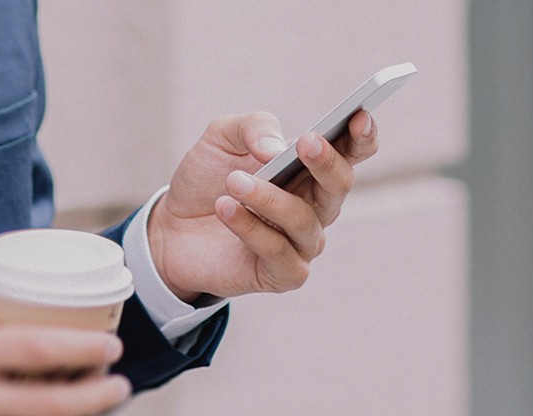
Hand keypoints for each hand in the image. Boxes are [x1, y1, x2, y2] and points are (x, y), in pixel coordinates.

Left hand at [150, 111, 380, 300]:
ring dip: (269, 198)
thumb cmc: (207, 179)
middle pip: (339, 185)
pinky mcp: (283, 274)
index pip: (352, 152)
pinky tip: (226, 210)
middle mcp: (316, 205)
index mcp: (311, 168)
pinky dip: (251, 229)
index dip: (362, 136)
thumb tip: (277, 149)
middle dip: (326, 162)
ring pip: (303, 220)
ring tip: (233, 182)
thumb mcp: (222, 137)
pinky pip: (278, 252)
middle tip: (304, 143)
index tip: (360, 116)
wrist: (170, 227)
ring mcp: (302, 242)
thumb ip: (254, 128)